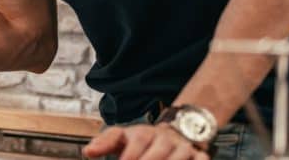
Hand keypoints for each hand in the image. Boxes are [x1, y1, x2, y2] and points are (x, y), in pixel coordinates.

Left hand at [83, 124, 208, 159]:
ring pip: (178, 157)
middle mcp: (164, 138)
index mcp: (143, 132)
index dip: (130, 154)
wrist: (178, 131)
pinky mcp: (200, 156)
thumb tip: (87, 151)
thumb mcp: (123, 137)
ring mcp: (183, 148)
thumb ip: (105, 142)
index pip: (137, 141)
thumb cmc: (143, 141)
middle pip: (157, 152)